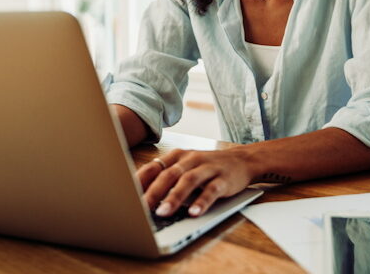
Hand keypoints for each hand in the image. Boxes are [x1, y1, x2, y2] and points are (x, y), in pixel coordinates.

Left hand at [138, 147, 255, 217]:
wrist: (242, 160)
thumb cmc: (207, 167)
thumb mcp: (185, 166)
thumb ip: (166, 177)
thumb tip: (140, 196)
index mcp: (177, 156)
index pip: (154, 167)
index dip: (140, 181)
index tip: (126, 195)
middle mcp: (190, 159)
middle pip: (169, 174)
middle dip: (154, 192)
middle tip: (141, 208)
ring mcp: (207, 168)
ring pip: (188, 181)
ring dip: (174, 197)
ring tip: (163, 213)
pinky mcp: (223, 179)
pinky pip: (211, 190)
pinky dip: (202, 202)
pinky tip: (194, 213)